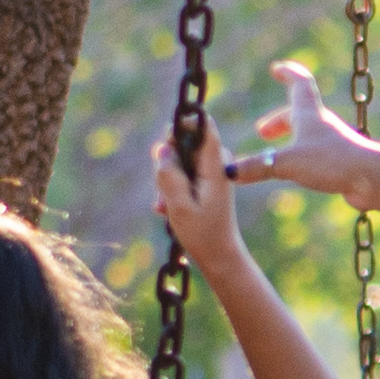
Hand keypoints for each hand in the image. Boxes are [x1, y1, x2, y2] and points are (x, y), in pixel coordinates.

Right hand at [147, 96, 251, 274]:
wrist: (218, 254)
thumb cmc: (202, 233)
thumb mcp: (179, 206)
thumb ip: (168, 175)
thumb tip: (161, 149)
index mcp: (215, 165)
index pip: (202, 126)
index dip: (181, 125)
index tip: (166, 143)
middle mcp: (215, 161)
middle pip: (184, 140)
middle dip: (166, 161)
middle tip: (163, 190)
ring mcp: (209, 170)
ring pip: (178, 157)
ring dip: (166, 179)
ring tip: (165, 205)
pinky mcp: (204, 178)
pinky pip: (180, 170)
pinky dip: (171, 187)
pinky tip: (167, 208)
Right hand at [230, 57, 379, 220]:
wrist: (373, 179)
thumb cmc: (332, 161)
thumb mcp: (287, 163)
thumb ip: (257, 166)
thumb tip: (229, 172)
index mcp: (309, 114)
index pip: (299, 83)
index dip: (288, 73)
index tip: (278, 68)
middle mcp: (321, 125)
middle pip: (298, 114)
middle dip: (279, 121)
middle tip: (263, 132)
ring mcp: (332, 144)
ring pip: (307, 136)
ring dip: (290, 140)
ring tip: (274, 157)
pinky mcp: (339, 163)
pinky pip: (315, 156)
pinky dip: (300, 159)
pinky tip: (297, 174)